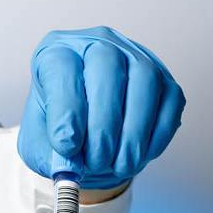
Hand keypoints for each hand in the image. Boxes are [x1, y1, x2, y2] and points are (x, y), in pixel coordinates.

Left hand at [18, 26, 185, 189]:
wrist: (87, 137)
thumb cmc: (63, 130)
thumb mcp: (42, 145)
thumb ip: (51, 154)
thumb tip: (70, 167)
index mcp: (58, 52)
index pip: (62, 67)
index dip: (66, 109)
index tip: (67, 146)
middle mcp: (98, 45)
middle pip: (107, 66)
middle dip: (103, 123)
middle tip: (98, 160)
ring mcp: (137, 59)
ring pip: (144, 81)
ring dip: (133, 132)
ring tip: (120, 165)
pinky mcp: (164, 81)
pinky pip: (170, 102)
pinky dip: (157, 135)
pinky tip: (140, 156)